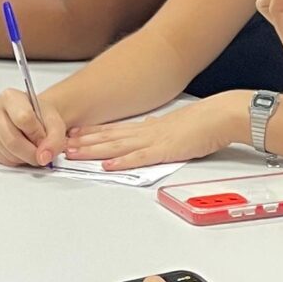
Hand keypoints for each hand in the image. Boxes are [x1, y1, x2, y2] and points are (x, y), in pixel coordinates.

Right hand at [0, 88, 68, 165]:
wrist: (33, 118)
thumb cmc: (40, 117)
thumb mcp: (55, 123)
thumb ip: (54, 139)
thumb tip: (44, 157)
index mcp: (10, 97)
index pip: (23, 118)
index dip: (37, 134)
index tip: (45, 138)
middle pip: (12, 140)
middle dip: (31, 153)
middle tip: (41, 152)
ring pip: (8, 153)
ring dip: (25, 158)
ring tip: (32, 147)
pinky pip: (3, 160)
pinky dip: (17, 161)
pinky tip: (22, 151)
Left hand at [65, 94, 236, 170]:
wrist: (220, 116)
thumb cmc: (203, 122)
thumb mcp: (174, 125)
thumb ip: (158, 129)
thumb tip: (148, 128)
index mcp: (148, 127)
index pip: (113, 130)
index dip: (91, 133)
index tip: (72, 134)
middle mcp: (146, 132)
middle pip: (108, 137)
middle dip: (83, 142)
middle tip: (62, 145)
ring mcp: (154, 141)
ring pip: (116, 146)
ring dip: (93, 151)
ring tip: (73, 154)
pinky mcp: (165, 151)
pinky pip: (139, 158)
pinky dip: (121, 162)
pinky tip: (107, 165)